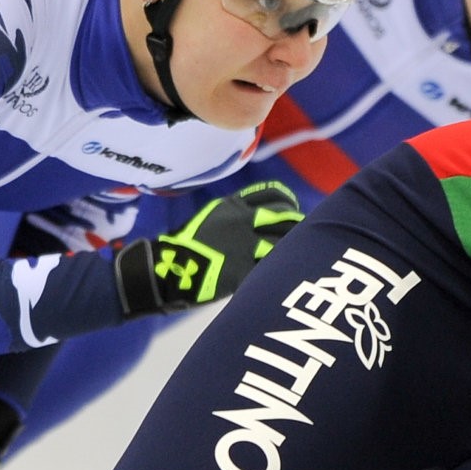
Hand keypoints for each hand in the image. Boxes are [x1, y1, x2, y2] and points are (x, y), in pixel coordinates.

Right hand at [114, 181, 304, 317]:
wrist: (166, 268)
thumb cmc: (184, 245)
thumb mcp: (209, 218)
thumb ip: (233, 215)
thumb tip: (252, 217)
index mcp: (233, 206)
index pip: (272, 194)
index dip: (287, 201)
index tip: (292, 208)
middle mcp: (243, 221)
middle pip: (284, 216)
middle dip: (297, 224)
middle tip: (305, 232)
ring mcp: (245, 246)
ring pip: (282, 242)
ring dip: (294, 249)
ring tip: (302, 255)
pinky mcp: (244, 270)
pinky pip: (270, 269)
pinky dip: (281, 271)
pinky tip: (286, 275)